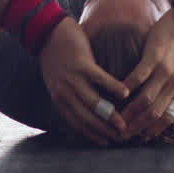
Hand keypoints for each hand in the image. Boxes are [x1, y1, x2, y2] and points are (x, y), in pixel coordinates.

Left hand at [39, 18, 129, 145]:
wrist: (47, 30)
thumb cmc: (55, 55)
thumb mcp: (56, 81)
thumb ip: (68, 96)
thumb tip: (83, 111)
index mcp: (59, 98)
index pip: (76, 122)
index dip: (92, 134)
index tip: (106, 142)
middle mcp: (64, 92)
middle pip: (86, 117)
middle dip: (103, 130)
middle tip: (120, 137)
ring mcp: (72, 79)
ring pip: (94, 103)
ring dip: (110, 115)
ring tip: (124, 123)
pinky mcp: (82, 64)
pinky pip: (100, 79)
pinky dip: (113, 87)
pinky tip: (125, 93)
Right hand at [121, 9, 173, 139]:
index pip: (168, 118)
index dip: (152, 130)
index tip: (140, 137)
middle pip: (154, 113)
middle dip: (137, 126)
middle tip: (123, 133)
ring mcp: (165, 71)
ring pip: (145, 99)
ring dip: (129, 112)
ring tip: (116, 118)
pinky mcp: (154, 57)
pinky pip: (137, 77)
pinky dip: (126, 87)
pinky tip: (116, 94)